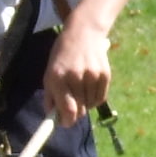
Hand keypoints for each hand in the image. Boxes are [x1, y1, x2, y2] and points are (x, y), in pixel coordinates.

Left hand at [43, 12, 114, 129]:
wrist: (83, 33)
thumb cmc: (62, 56)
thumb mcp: (50, 73)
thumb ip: (50, 96)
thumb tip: (53, 118)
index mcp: (58, 78)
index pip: (68, 110)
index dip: (67, 121)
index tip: (65, 122)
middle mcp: (76, 77)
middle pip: (80, 110)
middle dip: (75, 113)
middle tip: (72, 106)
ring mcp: (92, 75)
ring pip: (90, 106)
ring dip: (85, 104)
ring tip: (80, 90)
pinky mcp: (105, 75)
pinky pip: (100, 98)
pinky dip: (94, 98)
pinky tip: (89, 87)